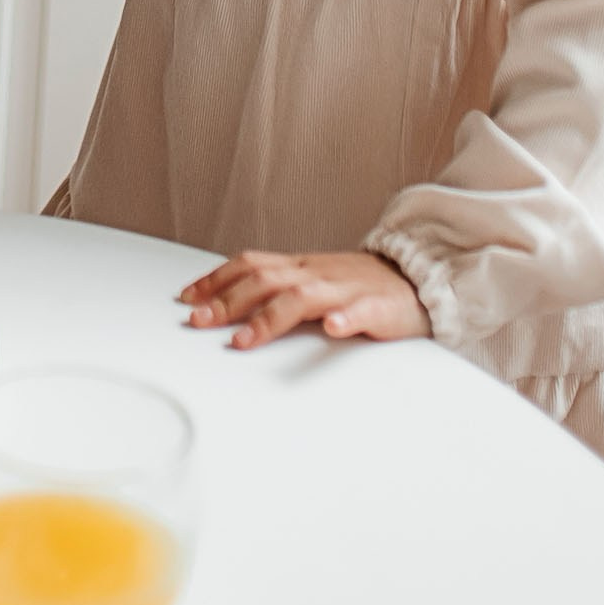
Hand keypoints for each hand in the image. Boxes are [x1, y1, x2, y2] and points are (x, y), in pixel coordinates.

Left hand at [179, 246, 427, 348]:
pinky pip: (362, 310)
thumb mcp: (313, 281)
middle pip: (265, 280)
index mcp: (300, 267)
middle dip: (227, 301)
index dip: (216, 279)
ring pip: (303, 295)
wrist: (417, 280)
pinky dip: (346, 318)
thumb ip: (278, 288)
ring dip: (270, 318)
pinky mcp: (378, 307)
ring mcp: (346, 289)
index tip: (186, 297)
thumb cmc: (359, 285)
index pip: (250, 264)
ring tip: (245, 340)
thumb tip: (228, 302)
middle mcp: (317, 273)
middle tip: (198, 321)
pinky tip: (334, 328)